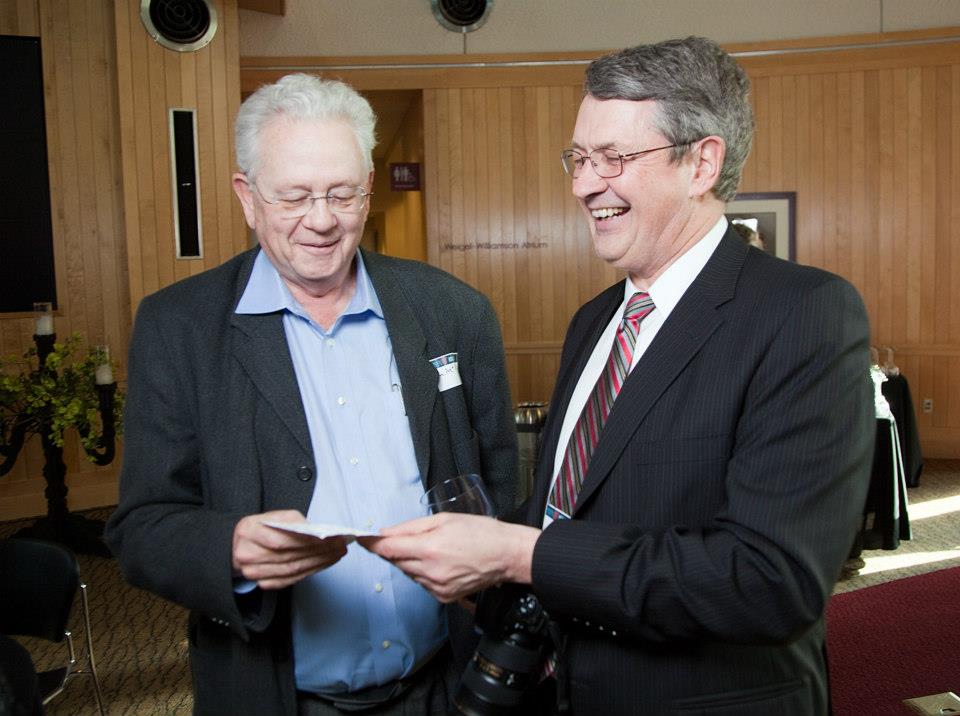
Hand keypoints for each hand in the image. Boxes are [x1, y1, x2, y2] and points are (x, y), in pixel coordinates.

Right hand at [232, 510, 347, 589]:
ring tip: (336, 554)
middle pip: (289, 556)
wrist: (241, 544)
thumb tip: (316, 532)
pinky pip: (290, 580)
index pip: (281, 540)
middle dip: (319, 552)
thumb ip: (294, 521)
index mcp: (248, 531)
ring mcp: (253, 572)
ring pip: (292, 570)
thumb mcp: (275, 516)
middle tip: (339, 546)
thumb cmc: (262, 527)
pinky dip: (310, 572)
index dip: (307, 541)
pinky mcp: (263, 583)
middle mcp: (247, 554)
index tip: (329, 538)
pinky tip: (323, 564)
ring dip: (318, 563)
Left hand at [360, 513, 539, 602]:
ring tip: (435, 549)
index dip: (371, 544)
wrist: (506, 555)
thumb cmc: (480, 532)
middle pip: (396, 562)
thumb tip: (384, 533)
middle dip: (397, 549)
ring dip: (411, 561)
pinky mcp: (443, 598)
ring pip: (409, 573)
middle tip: (410, 538)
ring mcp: (436, 587)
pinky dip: (424, 572)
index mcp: (429, 549)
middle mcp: (430, 572)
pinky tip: (441, 562)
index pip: (388, 549)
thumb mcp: (444, 519)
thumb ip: (411, 527)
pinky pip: (422, 583)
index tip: (360, 539)